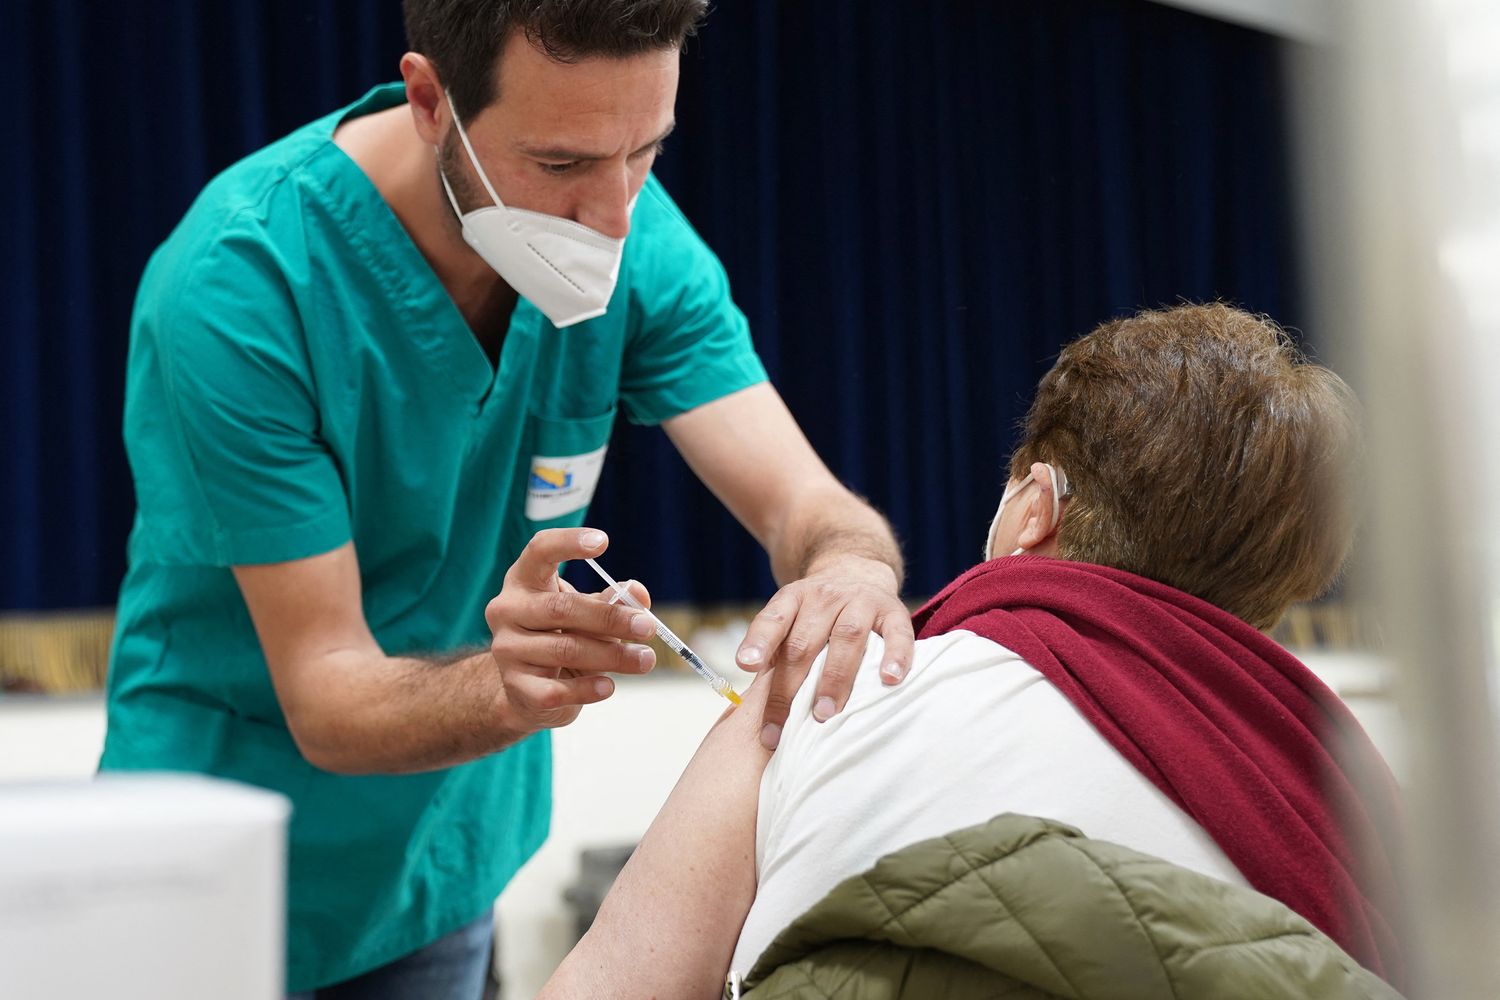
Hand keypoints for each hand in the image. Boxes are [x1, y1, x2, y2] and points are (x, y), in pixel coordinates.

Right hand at [485, 528, 657, 735]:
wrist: (526, 688)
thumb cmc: (561, 637)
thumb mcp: (586, 612)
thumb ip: (613, 601)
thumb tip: (639, 593)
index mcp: (524, 581)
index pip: (539, 551)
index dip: (568, 543)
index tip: (603, 541)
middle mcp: (507, 610)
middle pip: (562, 608)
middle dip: (611, 618)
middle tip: (648, 627)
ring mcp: (507, 649)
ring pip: (565, 649)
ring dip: (612, 655)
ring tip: (644, 659)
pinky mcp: (516, 687)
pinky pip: (556, 690)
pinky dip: (587, 689)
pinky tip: (608, 687)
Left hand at [735, 556, 913, 749]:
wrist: (855, 570)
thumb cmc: (816, 614)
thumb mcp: (791, 619)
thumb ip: (775, 653)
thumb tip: (751, 707)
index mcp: (794, 599)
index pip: (773, 619)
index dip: (759, 641)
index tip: (747, 664)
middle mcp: (825, 597)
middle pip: (804, 642)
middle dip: (791, 687)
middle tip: (781, 729)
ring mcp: (861, 601)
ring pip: (847, 637)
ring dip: (834, 678)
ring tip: (825, 713)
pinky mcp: (893, 610)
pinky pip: (897, 633)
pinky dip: (895, 656)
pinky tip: (890, 679)